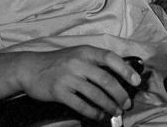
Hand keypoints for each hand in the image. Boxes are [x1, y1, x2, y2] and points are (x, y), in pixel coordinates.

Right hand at [19, 47, 142, 120]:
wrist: (30, 68)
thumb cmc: (57, 62)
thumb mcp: (75, 55)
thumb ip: (94, 62)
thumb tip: (120, 74)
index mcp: (83, 51)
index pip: (109, 57)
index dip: (125, 69)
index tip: (136, 81)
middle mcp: (77, 62)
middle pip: (106, 80)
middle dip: (120, 95)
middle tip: (126, 104)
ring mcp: (68, 77)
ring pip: (96, 95)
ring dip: (109, 106)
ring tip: (115, 112)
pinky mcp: (60, 91)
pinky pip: (82, 105)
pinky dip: (94, 112)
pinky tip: (99, 115)